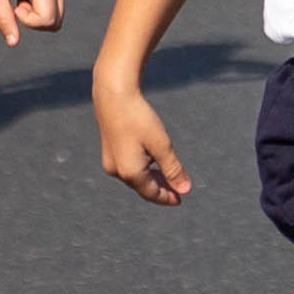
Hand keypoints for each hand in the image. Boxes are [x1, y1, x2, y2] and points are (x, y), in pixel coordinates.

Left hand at [0, 0, 64, 48]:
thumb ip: (4, 19)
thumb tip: (13, 43)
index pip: (48, 20)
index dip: (28, 22)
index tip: (13, 6)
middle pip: (56, 22)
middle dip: (34, 22)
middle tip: (15, 6)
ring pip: (56, 17)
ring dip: (36, 17)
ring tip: (18, 1)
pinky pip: (53, 8)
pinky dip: (38, 11)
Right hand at [91, 67, 188, 204]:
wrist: (113, 94)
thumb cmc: (139, 118)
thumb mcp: (161, 144)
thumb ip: (173, 169)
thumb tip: (184, 190)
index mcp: (130, 172)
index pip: (152, 193)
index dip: (168, 197)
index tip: (181, 198)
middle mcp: (117, 171)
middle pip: (142, 187)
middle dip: (160, 189)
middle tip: (177, 191)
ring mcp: (110, 161)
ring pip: (134, 177)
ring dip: (151, 179)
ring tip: (167, 177)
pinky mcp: (108, 150)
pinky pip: (128, 167)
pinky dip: (142, 169)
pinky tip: (151, 162)